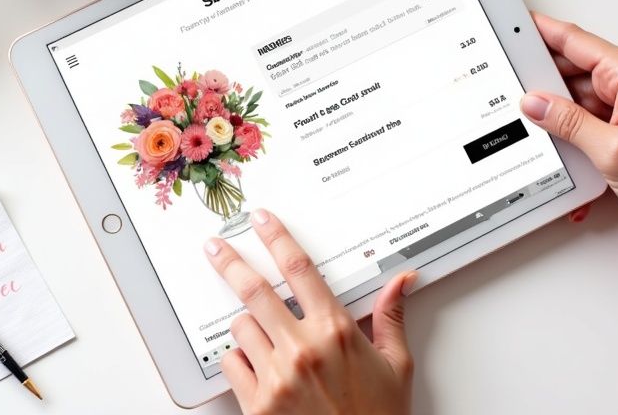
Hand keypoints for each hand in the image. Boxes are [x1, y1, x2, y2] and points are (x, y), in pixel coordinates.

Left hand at [204, 209, 417, 414]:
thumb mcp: (396, 366)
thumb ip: (391, 317)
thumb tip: (402, 280)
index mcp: (337, 331)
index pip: (300, 270)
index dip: (277, 238)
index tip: (261, 221)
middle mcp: (303, 348)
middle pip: (254, 290)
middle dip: (229, 263)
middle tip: (214, 247)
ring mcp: (276, 376)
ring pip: (240, 327)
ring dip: (247, 325)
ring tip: (265, 337)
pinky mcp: (257, 403)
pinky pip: (231, 363)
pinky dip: (239, 360)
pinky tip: (259, 368)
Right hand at [520, 12, 617, 258]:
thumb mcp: (611, 151)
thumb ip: (566, 122)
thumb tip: (534, 102)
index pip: (575, 41)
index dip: (541, 32)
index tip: (514, 27)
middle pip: (574, 70)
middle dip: (545, 86)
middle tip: (516, 99)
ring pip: (579, 98)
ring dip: (561, 118)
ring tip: (549, 138)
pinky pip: (591, 118)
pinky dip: (576, 135)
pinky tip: (570, 154)